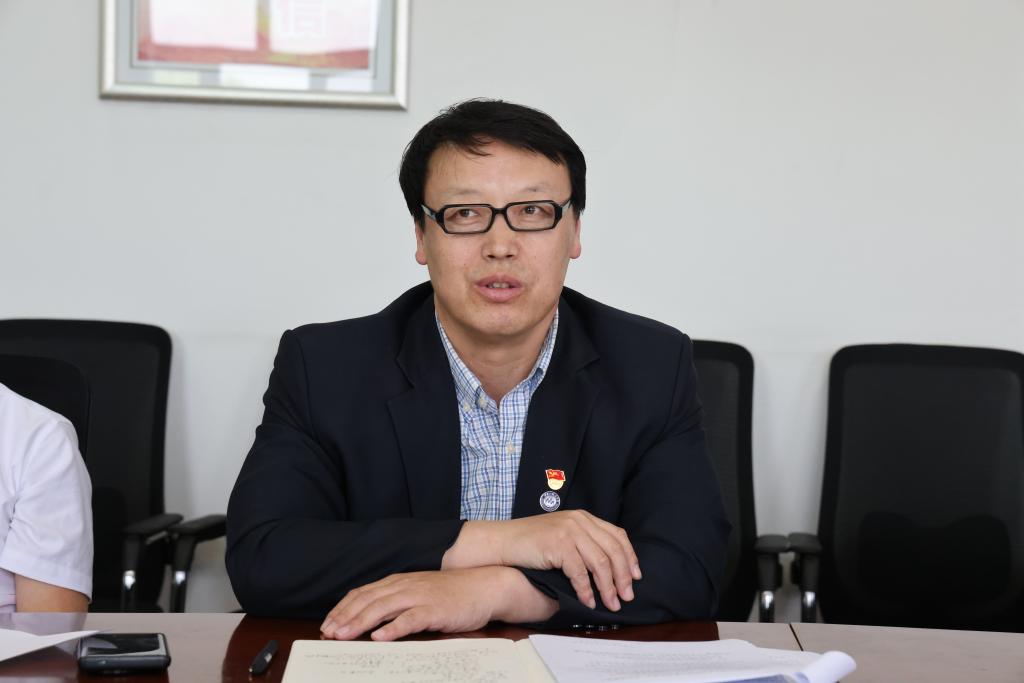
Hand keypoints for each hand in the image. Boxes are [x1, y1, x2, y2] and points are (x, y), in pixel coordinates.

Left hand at [320, 567, 554, 640]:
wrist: (486, 586)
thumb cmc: (454, 593)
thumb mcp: (421, 593)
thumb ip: (399, 602)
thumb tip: (374, 621)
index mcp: (400, 582)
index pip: (364, 592)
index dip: (343, 607)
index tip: (328, 623)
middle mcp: (406, 586)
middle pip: (368, 600)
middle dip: (345, 617)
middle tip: (328, 632)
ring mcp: (420, 596)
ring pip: (383, 608)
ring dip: (360, 622)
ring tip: (343, 635)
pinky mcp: (435, 610)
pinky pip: (410, 619)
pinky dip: (393, 628)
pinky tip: (379, 637)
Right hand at [445, 511, 640, 610]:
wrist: (503, 541)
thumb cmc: (531, 542)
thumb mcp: (561, 535)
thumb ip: (582, 542)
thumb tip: (606, 568)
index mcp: (583, 517)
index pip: (616, 535)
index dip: (630, 557)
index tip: (636, 577)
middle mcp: (579, 521)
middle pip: (612, 550)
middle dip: (623, 576)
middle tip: (627, 597)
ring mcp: (568, 531)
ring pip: (599, 562)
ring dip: (608, 587)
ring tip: (611, 604)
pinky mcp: (558, 544)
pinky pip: (579, 572)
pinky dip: (586, 590)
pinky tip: (588, 601)